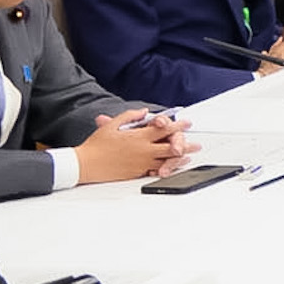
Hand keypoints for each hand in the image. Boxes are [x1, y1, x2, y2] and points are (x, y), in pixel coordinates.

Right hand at [74, 111, 196, 185]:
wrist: (86, 164)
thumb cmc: (96, 145)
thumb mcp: (112, 125)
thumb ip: (130, 116)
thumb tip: (145, 111)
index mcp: (138, 136)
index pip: (163, 129)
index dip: (177, 125)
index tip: (186, 123)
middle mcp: (143, 149)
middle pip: (171, 145)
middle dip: (185, 143)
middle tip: (197, 144)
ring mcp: (141, 162)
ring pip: (166, 160)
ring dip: (180, 157)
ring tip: (189, 156)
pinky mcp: (137, 172)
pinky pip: (155, 170)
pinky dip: (167, 167)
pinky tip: (172, 166)